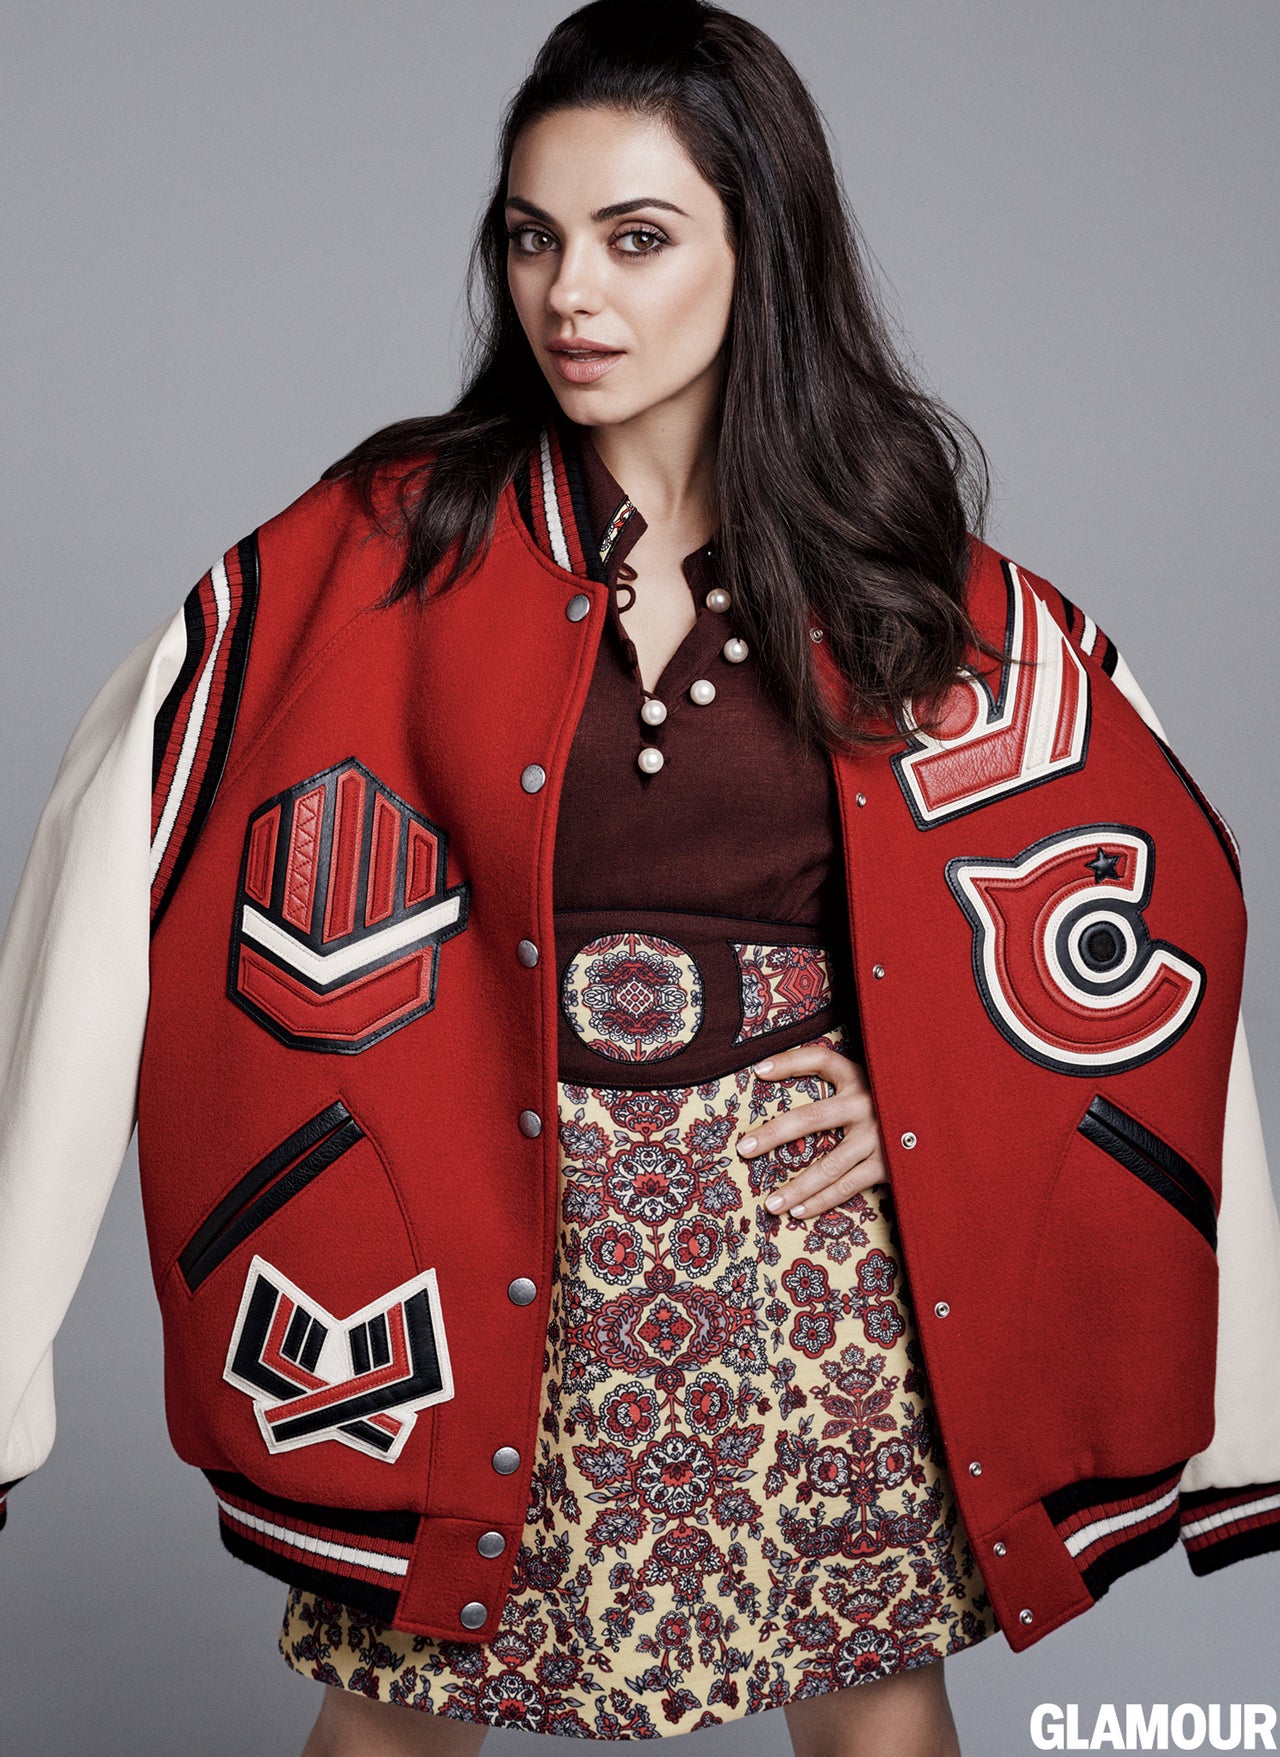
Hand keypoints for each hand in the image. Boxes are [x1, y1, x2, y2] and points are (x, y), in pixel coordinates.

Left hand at [736, 1043, 887, 1217]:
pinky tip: (799, 1212)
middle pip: (813, 1117)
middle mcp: (869, 1104)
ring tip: (770, 1204)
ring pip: (830, 1166)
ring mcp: (880, 1137)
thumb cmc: (897, 1100)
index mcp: (863, 1077)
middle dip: (776, 1133)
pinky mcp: (891, 1165)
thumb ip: (836, 1075)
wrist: (952, 1121)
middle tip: (743, 1148)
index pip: (821, 1059)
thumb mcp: (872, 1079)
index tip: (758, 1071)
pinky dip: (823, 1201)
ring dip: (798, 1187)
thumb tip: (771, 1071)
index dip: (789, 1062)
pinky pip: (850, 1186)